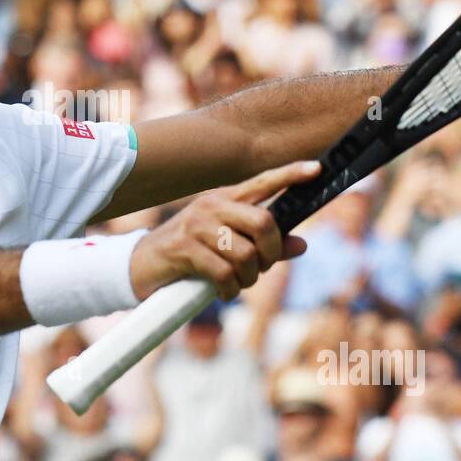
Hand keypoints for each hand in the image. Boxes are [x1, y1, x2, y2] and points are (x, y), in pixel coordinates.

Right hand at [129, 161, 317, 300]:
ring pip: (246, 254)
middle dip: (271, 252)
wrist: (142, 266)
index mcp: (225, 199)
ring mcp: (197, 225)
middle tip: (263, 267)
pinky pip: (224, 272)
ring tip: (237, 283)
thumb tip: (302, 244)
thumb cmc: (191, 253)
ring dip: (249, 278)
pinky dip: (230, 289)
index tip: (317, 169)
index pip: (262, 182)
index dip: (290, 175)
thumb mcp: (227, 244)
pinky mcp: (185, 248)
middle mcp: (212, 206)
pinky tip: (223, 291)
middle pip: (264, 222)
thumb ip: (265, 244)